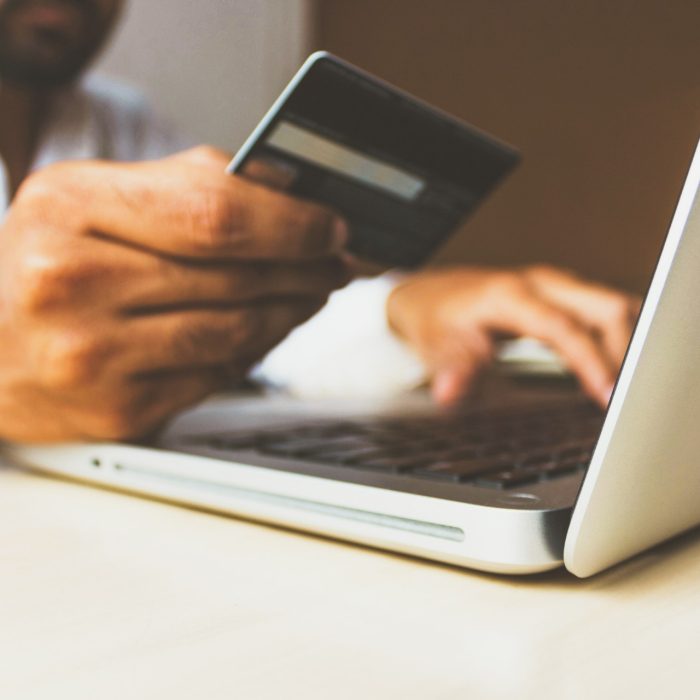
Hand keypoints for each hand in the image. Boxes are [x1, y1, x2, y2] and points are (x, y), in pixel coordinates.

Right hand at [0, 147, 349, 441]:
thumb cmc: (40, 265)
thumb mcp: (90, 199)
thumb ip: (186, 186)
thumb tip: (285, 191)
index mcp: (71, 210)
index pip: (215, 214)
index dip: (291, 223)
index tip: (330, 226)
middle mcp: (75, 285)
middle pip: (236, 277)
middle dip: (306, 268)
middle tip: (334, 262)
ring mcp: (96, 358)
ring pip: (237, 333)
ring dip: (290, 311)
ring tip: (309, 292)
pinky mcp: (119, 411)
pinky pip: (217, 376)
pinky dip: (253, 351)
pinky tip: (263, 329)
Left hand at [387, 266, 640, 406]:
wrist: (429, 294)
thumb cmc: (435, 319)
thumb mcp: (435, 345)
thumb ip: (451, 368)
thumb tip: (449, 393)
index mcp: (510, 295)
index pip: (564, 327)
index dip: (590, 361)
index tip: (607, 395)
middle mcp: (539, 283)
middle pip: (605, 307)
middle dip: (626, 350)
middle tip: (629, 397)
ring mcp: (554, 286)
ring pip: (612, 306)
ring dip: (629, 343)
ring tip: (632, 386)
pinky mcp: (561, 295)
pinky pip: (603, 312)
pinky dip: (618, 337)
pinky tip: (618, 367)